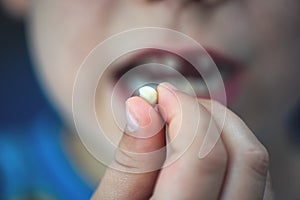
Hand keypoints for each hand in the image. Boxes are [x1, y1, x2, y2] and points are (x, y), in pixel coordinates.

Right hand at [92, 83, 271, 199]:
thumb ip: (130, 162)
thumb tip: (143, 107)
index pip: (202, 157)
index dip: (183, 112)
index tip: (160, 95)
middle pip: (244, 155)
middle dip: (208, 114)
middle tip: (175, 104)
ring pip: (255, 164)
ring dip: (222, 128)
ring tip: (186, 122)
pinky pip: (256, 178)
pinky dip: (231, 149)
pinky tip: (202, 147)